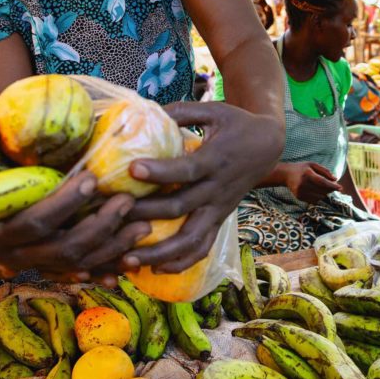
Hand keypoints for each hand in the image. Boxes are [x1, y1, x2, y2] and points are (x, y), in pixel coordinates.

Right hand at [0, 121, 149, 281]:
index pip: (36, 221)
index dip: (65, 204)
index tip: (92, 179)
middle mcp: (15, 256)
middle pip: (64, 249)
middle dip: (99, 227)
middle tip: (128, 202)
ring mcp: (32, 265)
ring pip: (78, 264)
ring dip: (112, 248)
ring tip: (143, 226)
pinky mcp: (46, 267)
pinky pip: (81, 272)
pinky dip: (106, 268)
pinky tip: (132, 261)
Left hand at [124, 102, 282, 272]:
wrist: (268, 145)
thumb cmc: (236, 124)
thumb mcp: (214, 110)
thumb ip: (181, 112)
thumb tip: (142, 110)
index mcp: (216, 160)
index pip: (187, 169)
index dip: (160, 171)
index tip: (132, 169)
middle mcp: (217, 189)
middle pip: (180, 208)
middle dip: (145, 213)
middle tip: (111, 213)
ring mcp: (218, 209)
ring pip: (191, 239)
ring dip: (159, 253)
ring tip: (127, 259)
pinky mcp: (218, 220)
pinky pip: (202, 247)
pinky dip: (180, 262)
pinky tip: (155, 269)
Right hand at [280, 162, 342, 202]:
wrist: (285, 174)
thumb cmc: (302, 168)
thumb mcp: (312, 165)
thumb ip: (324, 171)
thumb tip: (335, 179)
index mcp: (307, 174)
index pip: (322, 182)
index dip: (332, 186)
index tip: (340, 188)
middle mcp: (303, 184)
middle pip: (322, 190)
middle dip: (330, 189)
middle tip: (331, 185)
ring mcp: (300, 192)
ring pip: (319, 197)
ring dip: (324, 194)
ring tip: (322, 187)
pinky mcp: (299, 197)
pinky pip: (314, 200)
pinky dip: (318, 197)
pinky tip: (316, 191)